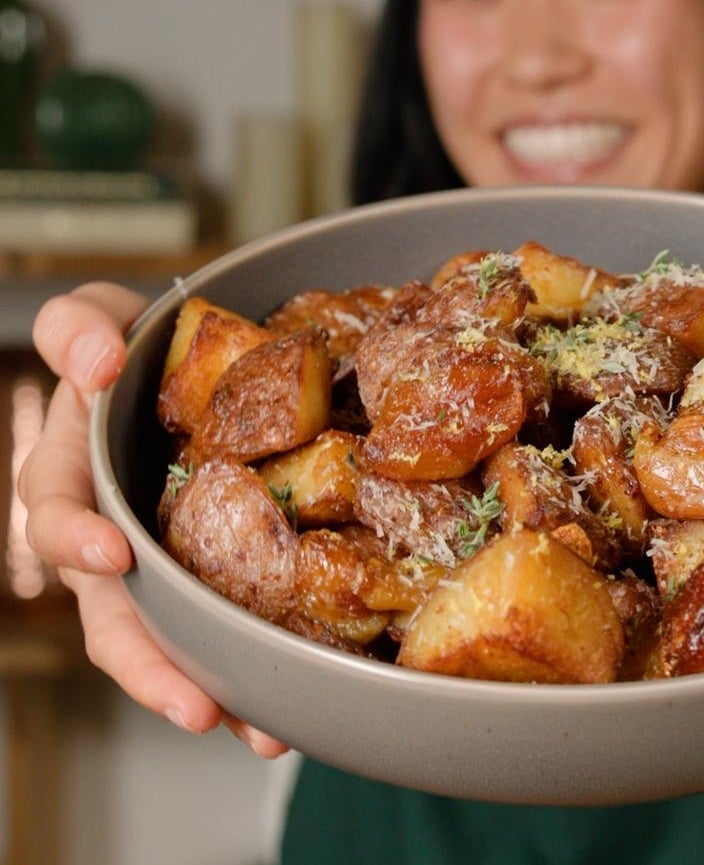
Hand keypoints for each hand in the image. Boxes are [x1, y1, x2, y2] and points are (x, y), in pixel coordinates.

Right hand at [19, 283, 286, 757]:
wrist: (195, 363)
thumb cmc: (138, 344)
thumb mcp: (100, 318)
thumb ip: (77, 328)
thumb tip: (95, 360)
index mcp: (74, 478)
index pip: (57, 517)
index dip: (75, 541)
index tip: (112, 554)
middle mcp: (115, 537)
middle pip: (115, 618)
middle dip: (151, 668)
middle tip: (197, 707)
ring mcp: (166, 562)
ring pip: (176, 642)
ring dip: (214, 690)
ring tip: (264, 733)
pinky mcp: (218, 568)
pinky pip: (231, 621)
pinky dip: (258, 662)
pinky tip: (298, 696)